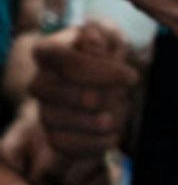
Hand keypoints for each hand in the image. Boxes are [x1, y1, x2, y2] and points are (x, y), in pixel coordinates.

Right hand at [30, 19, 142, 172]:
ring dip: (110, 119)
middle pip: (76, 95)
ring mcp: (43, 112)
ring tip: (119, 112)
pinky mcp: (54, 137)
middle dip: (110, 96)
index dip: (102, 72)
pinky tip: (113, 133)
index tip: (132, 77)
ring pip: (80, 122)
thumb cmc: (106, 58)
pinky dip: (102, 141)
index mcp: (47, 52)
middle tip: (123, 94)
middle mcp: (38, 83)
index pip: (67, 62)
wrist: (104, 89)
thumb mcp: (109, 40)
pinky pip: (76, 146)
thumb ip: (102, 39)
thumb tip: (92, 40)